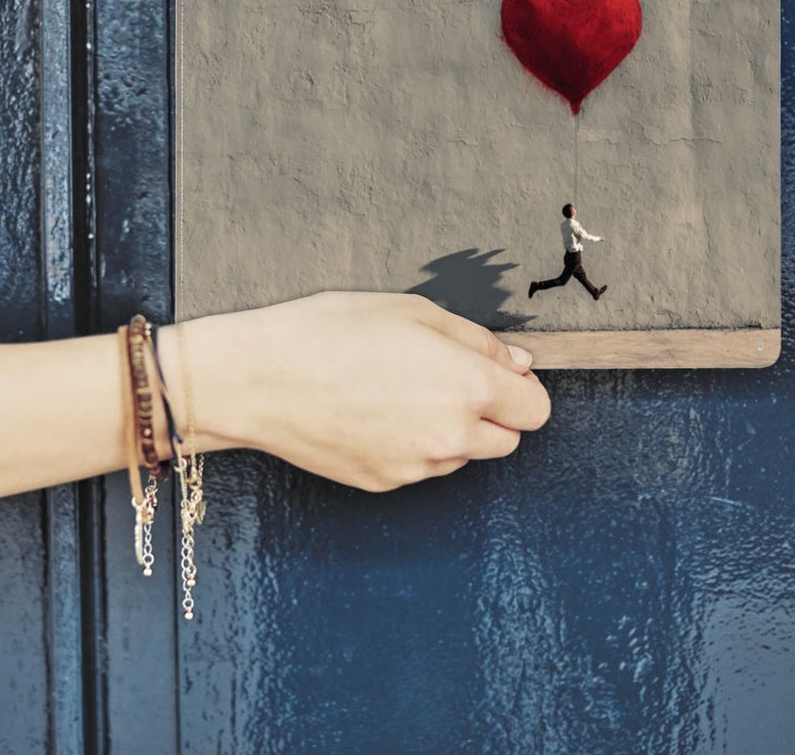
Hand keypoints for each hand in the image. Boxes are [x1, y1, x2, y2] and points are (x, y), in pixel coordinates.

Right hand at [172, 291, 549, 492]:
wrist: (260, 379)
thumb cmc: (329, 332)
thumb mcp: (411, 311)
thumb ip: (476, 341)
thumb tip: (518, 364)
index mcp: (466, 388)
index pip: (535, 410)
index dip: (521, 388)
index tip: (498, 372)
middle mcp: (450, 438)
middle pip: (507, 441)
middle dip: (491, 413)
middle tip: (446, 377)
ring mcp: (416, 468)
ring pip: (462, 457)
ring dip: (451, 431)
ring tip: (399, 390)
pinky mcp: (384, 483)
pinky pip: (420, 467)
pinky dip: (412, 445)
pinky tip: (374, 411)